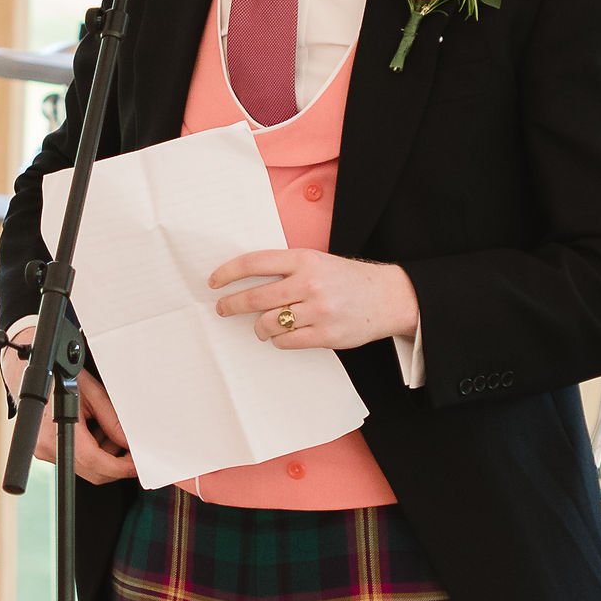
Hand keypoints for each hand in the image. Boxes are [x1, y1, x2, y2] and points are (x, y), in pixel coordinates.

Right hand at [8, 335, 137, 482]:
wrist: (30, 371)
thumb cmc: (57, 376)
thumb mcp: (91, 393)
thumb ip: (112, 420)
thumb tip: (128, 442)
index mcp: (58, 430)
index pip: (94, 462)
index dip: (120, 467)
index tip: (135, 466)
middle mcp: (47, 446)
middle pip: (91, 471)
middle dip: (115, 464)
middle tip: (131, 453)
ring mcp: (44, 451)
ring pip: (84, 467)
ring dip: (103, 457)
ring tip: (109, 431)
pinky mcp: (45, 450)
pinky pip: (74, 460)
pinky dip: (90, 451)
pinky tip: (94, 431)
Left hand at [208, 247, 420, 351]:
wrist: (387, 297)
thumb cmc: (346, 279)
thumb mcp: (317, 262)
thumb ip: (287, 269)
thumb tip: (245, 283)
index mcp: (305, 259)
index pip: (255, 263)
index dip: (229, 273)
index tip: (214, 282)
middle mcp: (310, 283)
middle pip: (256, 297)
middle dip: (233, 304)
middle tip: (223, 309)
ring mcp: (318, 311)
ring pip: (268, 323)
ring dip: (259, 327)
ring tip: (261, 326)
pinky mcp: (325, 335)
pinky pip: (285, 341)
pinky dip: (278, 340)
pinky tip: (281, 335)